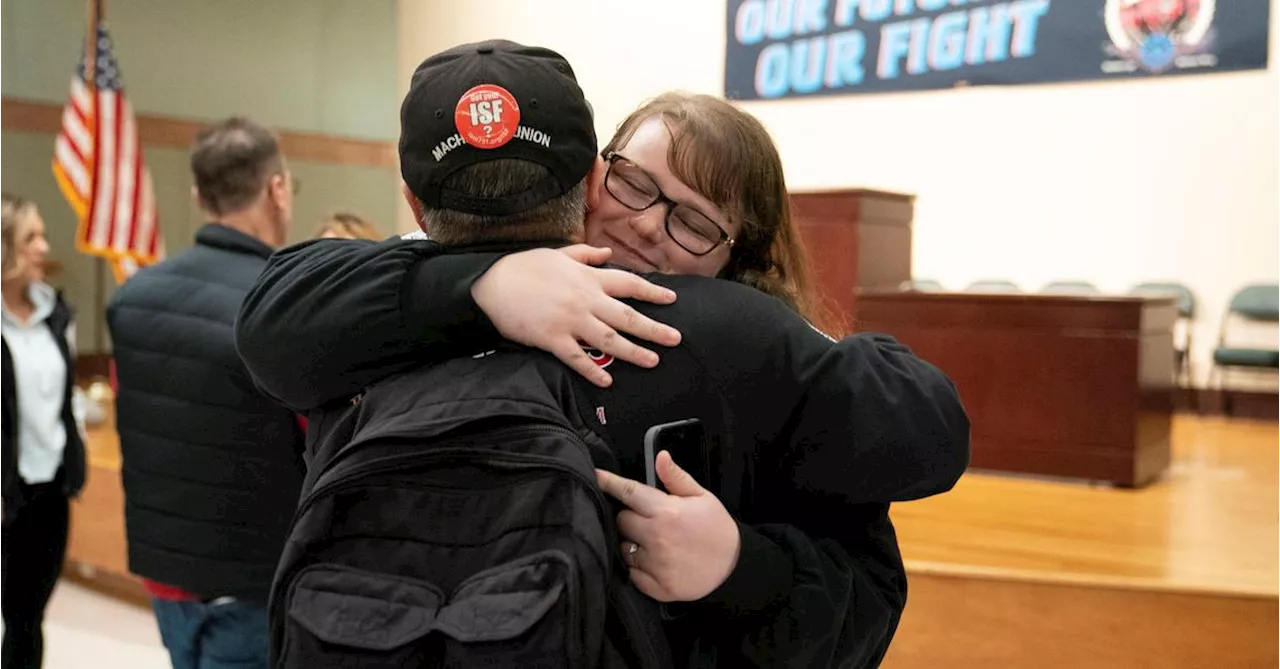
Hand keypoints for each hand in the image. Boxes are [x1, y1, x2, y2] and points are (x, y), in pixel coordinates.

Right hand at [471, 245, 681, 386]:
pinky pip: (578, 358)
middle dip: (653, 328)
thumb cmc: (523, 267)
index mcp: (587, 278)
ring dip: (633, 352)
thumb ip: (585, 255)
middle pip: (627, 316)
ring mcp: (570, 321)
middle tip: (676, 339)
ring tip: (653, 361)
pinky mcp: (552, 339)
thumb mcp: (556, 254)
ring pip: (609, 339)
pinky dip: (593, 371)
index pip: (628, 284)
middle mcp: (585, 300)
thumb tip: (607, 253)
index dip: (652, 291)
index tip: (671, 299)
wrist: (490, 285)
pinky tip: (608, 380)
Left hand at [595, 451, 740, 601]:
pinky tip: (654, 563)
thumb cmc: (716, 528)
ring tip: (653, 543)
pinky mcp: (656, 587)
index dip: (608, 483)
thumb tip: (660, 456)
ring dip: (632, 543)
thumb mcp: (702, 497)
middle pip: (621, 521)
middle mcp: (657, 537)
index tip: (595, 476)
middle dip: (630, 517)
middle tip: (648, 519)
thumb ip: (676, 478)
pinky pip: (632, 574)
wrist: (734, 567)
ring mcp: (655, 564)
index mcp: (666, 511)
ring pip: (623, 548)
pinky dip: (638, 568)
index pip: (628, 493)